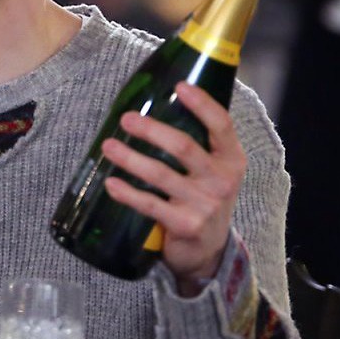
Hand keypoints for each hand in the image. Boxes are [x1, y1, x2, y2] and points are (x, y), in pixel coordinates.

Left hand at [99, 81, 245, 295]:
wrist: (209, 251)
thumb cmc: (204, 199)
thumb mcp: (213, 171)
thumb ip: (198, 144)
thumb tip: (157, 107)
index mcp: (231, 160)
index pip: (221, 125)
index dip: (202, 104)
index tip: (179, 86)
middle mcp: (221, 180)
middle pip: (184, 147)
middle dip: (152, 130)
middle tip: (126, 119)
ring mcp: (204, 204)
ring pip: (160, 174)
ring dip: (130, 158)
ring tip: (108, 147)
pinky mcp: (185, 225)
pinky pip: (149, 204)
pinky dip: (127, 193)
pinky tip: (110, 183)